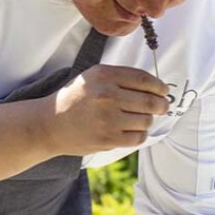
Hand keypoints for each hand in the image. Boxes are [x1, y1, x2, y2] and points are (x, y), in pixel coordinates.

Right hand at [40, 65, 169, 156]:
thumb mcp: (92, 77)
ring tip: (141, 119)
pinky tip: (133, 130)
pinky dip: (140, 134)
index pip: (143, 79)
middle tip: (163, 107)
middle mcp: (107, 95)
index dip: (159, 86)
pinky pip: (138, 137)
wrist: (50, 124)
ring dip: (148, 120)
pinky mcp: (108, 138)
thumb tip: (154, 86)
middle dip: (161, 105)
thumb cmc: (74, 99)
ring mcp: (108, 118)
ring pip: (146, 120)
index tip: (164, 91)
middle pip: (149, 101)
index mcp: (104, 76)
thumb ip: (119, 77)